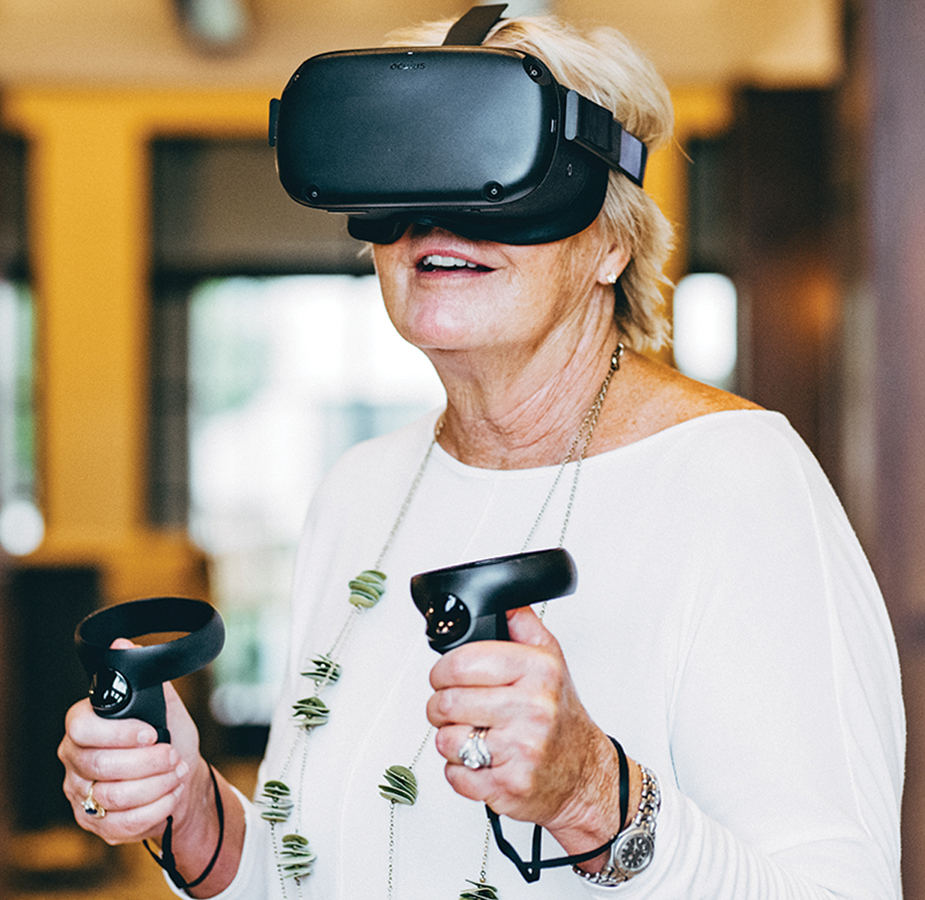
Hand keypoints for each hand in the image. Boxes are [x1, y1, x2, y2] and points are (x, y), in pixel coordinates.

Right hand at [58, 639, 205, 845]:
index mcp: (84, 726)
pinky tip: (171, 794)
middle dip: (146, 761)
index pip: (81, 726)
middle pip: (100, 765)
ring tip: (177, 772)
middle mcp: (75, 760)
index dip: (119, 732)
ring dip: (155, 785)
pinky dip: (155, 808)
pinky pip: (121, 824)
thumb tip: (123, 642)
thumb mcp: (163, 704)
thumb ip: (145, 678)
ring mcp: (81, 794)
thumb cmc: (167, 737)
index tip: (152, 733)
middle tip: (172, 754)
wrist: (179, 778)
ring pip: (113, 796)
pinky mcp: (94, 823)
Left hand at [427, 607, 631, 853]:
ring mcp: (520, 750)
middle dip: (440, 705)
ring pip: (446, 739)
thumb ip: (522, 624)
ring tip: (472, 733)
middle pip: (448, 702)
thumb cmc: (562, 719)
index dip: (443, 669)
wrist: (585, 775)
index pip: (463, 662)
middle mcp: (532, 709)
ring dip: (450, 739)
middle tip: (454, 706)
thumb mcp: (551, 659)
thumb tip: (502, 598)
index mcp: (538, 671)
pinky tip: (481, 760)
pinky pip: (454, 775)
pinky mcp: (507, 787)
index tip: (446, 675)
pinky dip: (459, 770)